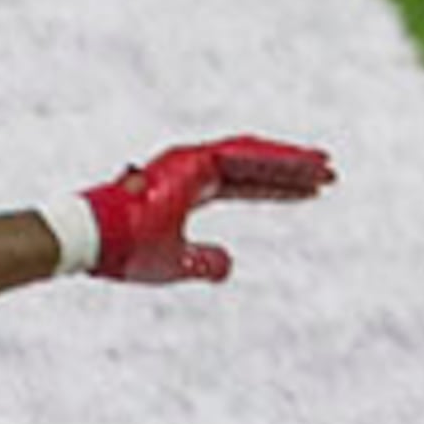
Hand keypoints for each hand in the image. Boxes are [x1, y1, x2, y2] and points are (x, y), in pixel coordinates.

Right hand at [45, 136, 334, 283]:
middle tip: (331, 174)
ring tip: (327, 168)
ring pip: (254, 158)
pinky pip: (242, 158)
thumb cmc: (124, 252)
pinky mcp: (189, 162)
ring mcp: (190, 163)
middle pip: (256, 168)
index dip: (278, 189)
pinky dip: (275, 162)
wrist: (92, 240)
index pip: (245, 186)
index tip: (312, 193)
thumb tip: (230, 265)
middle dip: (294, 172)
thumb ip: (203, 262)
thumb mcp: (174, 264)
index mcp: (189, 192)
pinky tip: (305, 166)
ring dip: (293, 163)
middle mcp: (193, 171)